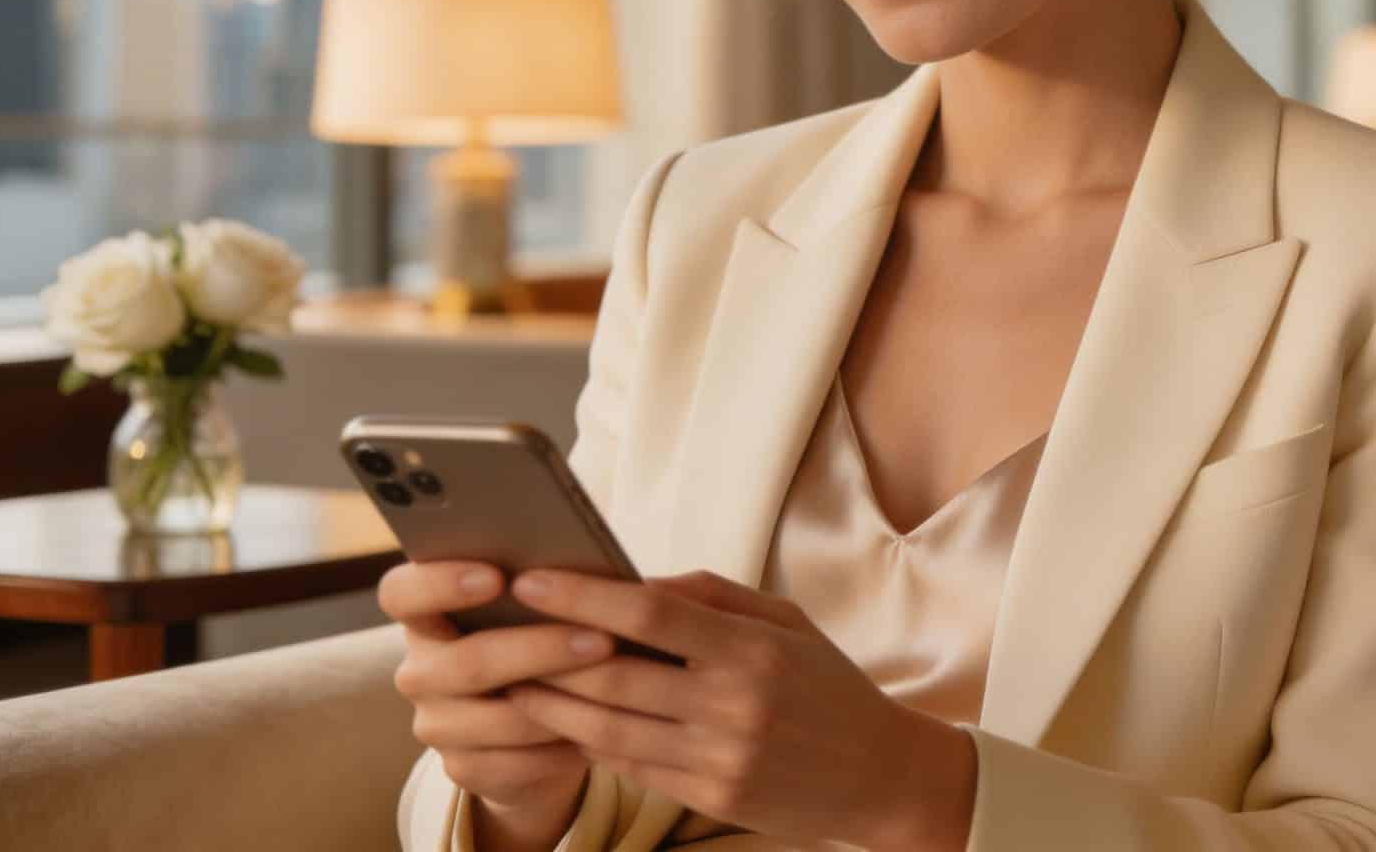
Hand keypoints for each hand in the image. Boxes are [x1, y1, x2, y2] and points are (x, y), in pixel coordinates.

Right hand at [379, 559, 616, 849]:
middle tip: (600, 639)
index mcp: (423, 615)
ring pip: (497, 718)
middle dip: (539, 650)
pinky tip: (596, 730)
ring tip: (613, 685)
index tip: (496, 576)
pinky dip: (559, 747)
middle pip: (466, 662)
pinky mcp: (460, 769)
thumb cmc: (539, 639)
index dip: (438, 582)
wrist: (533, 728)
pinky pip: (514, 763)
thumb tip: (585, 563)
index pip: (401, 593)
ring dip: (561, 703)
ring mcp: (435, 724)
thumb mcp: (533, 609)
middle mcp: (419, 671)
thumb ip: (539, 584)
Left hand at [501, 568, 977, 851]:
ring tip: (508, 678)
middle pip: (615, 674)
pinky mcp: (709, 796)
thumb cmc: (826, 685)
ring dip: (550, 702)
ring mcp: (718, 757)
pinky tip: (557, 720)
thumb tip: (634, 580)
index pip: (651, 613)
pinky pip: (629, 765)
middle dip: (546, 650)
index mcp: (753, 649)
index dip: (584, 594)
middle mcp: (733, 705)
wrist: (879, 775)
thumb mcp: (786, 622)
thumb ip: (711, 596)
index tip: (531, 578)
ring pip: (609, 726)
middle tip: (496, 628)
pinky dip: (587, 740)